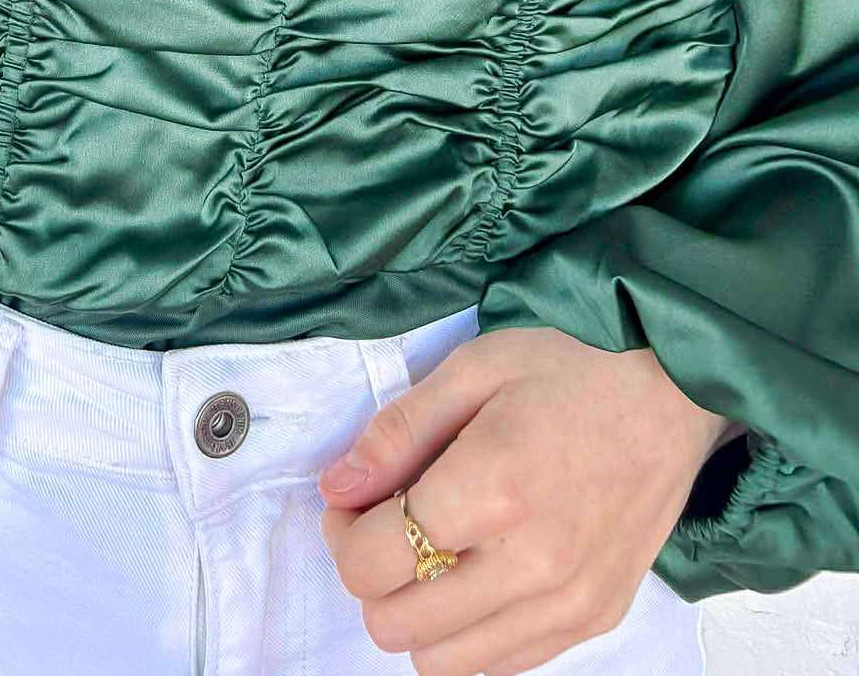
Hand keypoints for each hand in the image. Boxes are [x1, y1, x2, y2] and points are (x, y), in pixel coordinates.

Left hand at [315, 327, 739, 675]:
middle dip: (372, 576)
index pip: (374, 563)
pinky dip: (471, 630)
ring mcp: (570, 603)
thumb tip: (335, 487)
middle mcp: (533, 565)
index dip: (343, 533)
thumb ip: (397, 433)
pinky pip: (502, 663)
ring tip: (433, 547)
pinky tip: (479, 568)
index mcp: (494, 488)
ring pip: (445, 663)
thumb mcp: (473, 369)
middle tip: (384, 522)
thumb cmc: (570, 364)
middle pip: (398, 627)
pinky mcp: (596, 618)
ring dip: (418, 613)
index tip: (353, 500)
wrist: (675, 388)